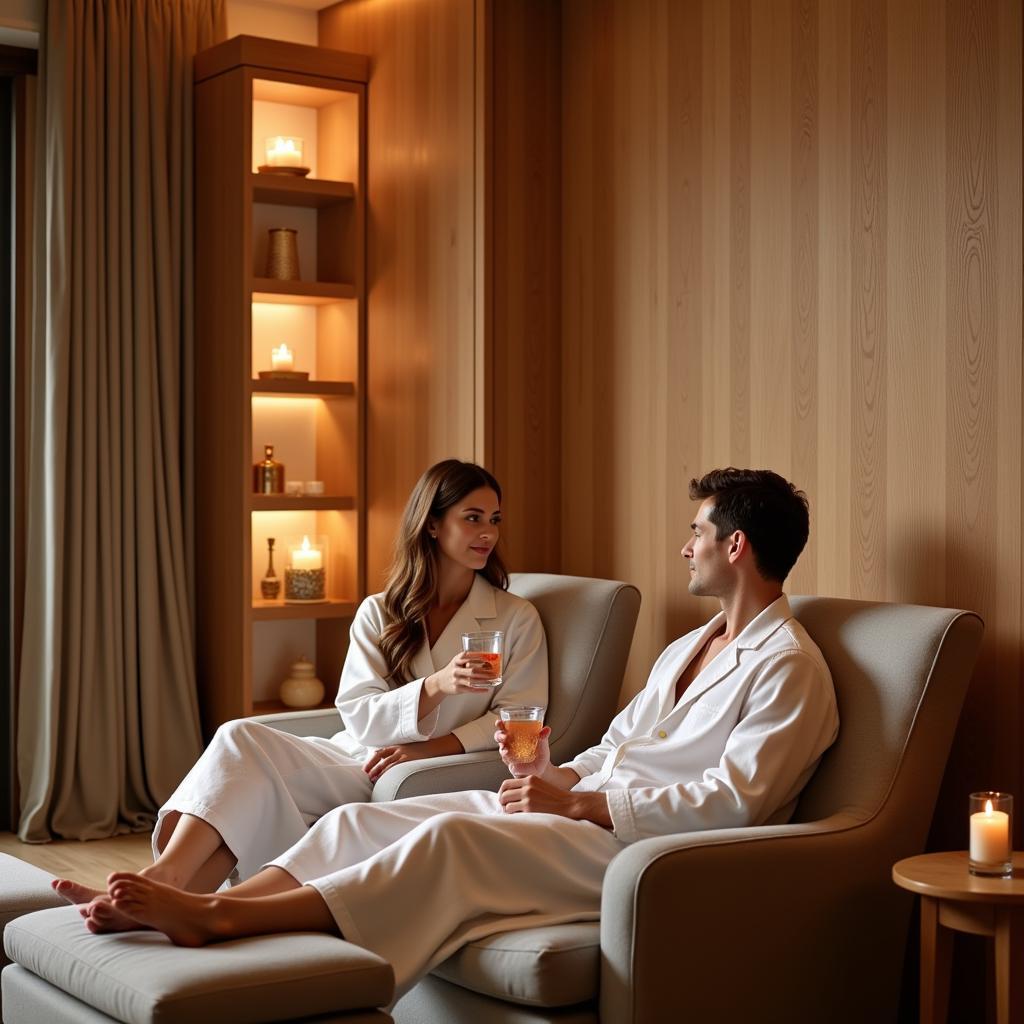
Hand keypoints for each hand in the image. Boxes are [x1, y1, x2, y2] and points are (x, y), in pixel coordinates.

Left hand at [362, 736, 460, 782]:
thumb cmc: (422, 752)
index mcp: (398, 746)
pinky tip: (383, 778)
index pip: (381, 752)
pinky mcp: (408, 760)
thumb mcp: (409, 750)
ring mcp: (403, 754)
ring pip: (386, 762)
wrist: (435, 748)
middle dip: (371, 765)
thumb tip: (389, 764)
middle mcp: (398, 749)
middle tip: (365, 773)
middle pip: (380, 756)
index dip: (372, 759)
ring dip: (377, 770)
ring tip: (371, 778)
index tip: (365, 768)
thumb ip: (399, 755)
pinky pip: (395, 767)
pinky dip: (387, 772)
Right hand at [427, 651, 499, 697]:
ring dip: (484, 681)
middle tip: (493, 671)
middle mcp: (456, 670)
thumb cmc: (451, 670)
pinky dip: (479, 689)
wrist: (439, 682)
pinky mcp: (457, 689)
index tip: (487, 659)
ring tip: (492, 680)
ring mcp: (456, 680)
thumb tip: (484, 655)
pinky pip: (470, 690)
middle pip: (472, 670)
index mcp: (456, 661)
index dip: (478, 658)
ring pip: (472, 681)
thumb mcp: (456, 661)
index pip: (468, 657)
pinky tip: (486, 689)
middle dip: (484, 671)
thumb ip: (467, 658)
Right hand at [494, 719, 550, 777]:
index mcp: (517, 734)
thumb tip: (547, 729)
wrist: (541, 770)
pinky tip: (512, 761)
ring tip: (507, 752)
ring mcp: (509, 752)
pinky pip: (506, 760)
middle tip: (505, 737)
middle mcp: (510, 742)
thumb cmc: (541, 755)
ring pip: (501, 748)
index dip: (500, 724)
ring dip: (503, 749)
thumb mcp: (543, 746)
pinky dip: (508, 760)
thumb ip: (543, 737)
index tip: (499, 722)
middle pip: (499, 736)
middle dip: (499, 736)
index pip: (506, 726)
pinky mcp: (510, 763)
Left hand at [498, 775, 612, 826]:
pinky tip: (517, 819)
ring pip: (506, 803)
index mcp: (530, 778)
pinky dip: (511, 816)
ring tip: (511, 815)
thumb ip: (528, 787)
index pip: (506, 783)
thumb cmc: (557, 798)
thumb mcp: (541, 786)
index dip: (502, 792)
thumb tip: (513, 795)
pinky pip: (511, 811)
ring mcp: (528, 796)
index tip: (503, 799)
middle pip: (504, 792)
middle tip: (504, 809)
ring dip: (506, 810)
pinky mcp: (529, 807)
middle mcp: (527, 785)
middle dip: (502, 802)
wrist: (571, 804)